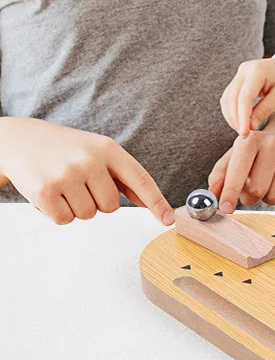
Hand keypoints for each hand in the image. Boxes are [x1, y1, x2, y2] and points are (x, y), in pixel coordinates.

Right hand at [0, 117, 173, 225]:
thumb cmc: (66, 149)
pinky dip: (58, 213)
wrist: (20, 140)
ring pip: (88, 215)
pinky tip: (50, 193)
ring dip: (76, 207)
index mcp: (108, 149)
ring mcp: (67, 175)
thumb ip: (124, 177)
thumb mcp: (99, 152)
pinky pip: (65, 220)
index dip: (157, 202)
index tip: (168, 220)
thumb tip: (148, 203)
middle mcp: (90, 160)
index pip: (141, 179)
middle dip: (97, 202)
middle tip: (80, 183)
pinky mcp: (45, 191)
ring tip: (64, 185)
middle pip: (111, 207)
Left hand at [207, 131, 274, 211]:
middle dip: (250, 197)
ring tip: (270, 183)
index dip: (230, 192)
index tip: (225, 209)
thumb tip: (212, 196)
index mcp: (250, 140)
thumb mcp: (233, 159)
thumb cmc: (256, 156)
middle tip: (253, 188)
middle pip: (257, 190)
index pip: (238, 170)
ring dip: (269, 199)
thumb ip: (219, 177)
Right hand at [220, 56, 274, 137]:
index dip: (242, 117)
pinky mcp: (238, 80)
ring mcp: (239, 74)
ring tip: (242, 130)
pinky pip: (230, 97)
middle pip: (232, 98)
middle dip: (235, 118)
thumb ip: (265, 110)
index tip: (244, 133)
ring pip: (227, 98)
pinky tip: (240, 121)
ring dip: (232, 116)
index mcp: (256, 71)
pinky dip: (232, 111)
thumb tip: (250, 127)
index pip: (244, 97)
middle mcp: (244, 70)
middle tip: (244, 134)